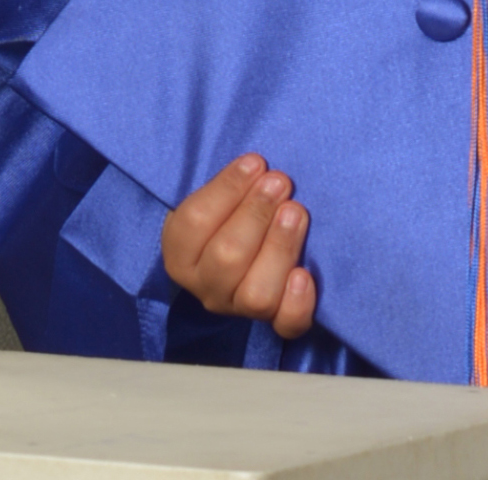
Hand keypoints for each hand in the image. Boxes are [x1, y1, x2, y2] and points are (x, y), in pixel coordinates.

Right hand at [161, 153, 315, 336]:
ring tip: (295, 212)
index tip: (255, 162)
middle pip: (226, 258)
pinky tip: (305, 274)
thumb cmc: (230, 210)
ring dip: (279, 247)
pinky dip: (297, 303)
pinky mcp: (273, 321)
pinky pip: (285, 324)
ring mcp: (239, 308)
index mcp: (182, 252)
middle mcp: (206, 287)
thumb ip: (231, 183)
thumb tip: (257, 165)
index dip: (227, 190)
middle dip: (257, 213)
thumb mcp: (217, 196)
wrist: (243, 244)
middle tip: (279, 182)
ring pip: (256, 294)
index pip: (195, 222)